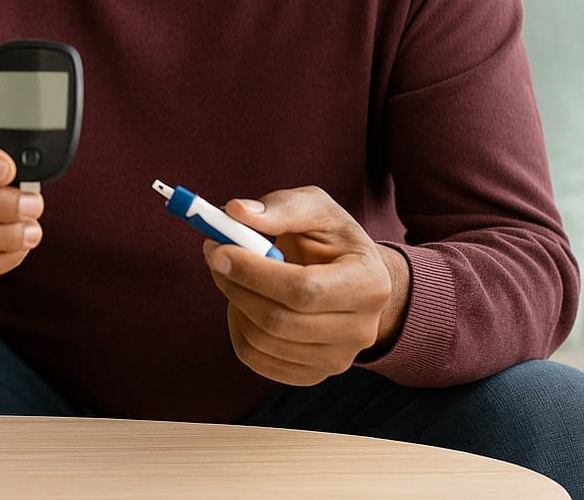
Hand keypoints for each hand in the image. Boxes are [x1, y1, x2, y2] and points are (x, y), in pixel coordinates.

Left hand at [202, 187, 409, 385]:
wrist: (353, 280)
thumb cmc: (332, 241)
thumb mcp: (316, 209)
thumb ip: (280, 208)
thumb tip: (236, 212)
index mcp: (369, 284)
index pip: (303, 290)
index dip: (253, 272)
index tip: (218, 249)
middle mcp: (360, 330)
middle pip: (279, 321)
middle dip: (235, 286)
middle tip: (215, 257)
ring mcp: (337, 359)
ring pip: (262, 341)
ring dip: (234, 304)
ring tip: (233, 276)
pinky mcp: (312, 374)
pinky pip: (256, 359)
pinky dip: (237, 329)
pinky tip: (243, 303)